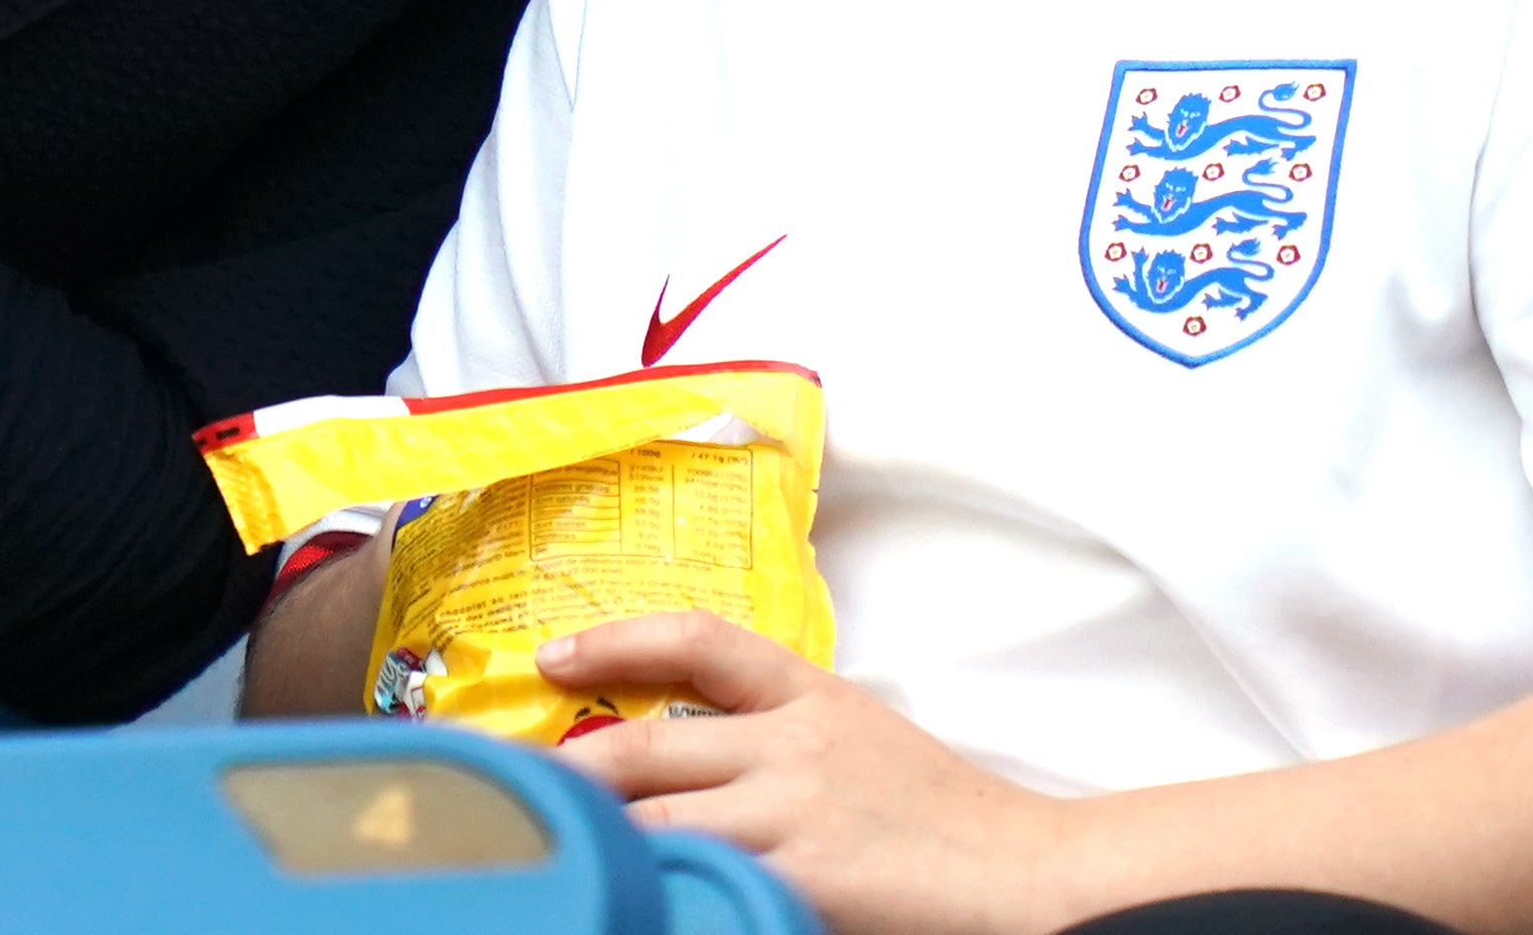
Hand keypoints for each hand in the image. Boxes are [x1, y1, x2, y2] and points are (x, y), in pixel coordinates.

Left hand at [539, 615, 1101, 934]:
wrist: (1027, 874)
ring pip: (654, 820)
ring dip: (595, 836)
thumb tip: (684, 758)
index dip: (615, 639)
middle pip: (643, 743)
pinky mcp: (799, 881)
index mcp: (810, 695)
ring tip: (545, 847)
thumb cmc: (944, 818)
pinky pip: (701, 882)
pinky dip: (658, 886)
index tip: (552, 655)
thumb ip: (776, 738)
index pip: (698, 639)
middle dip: (566, 767)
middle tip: (504, 781)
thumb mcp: (860, 742)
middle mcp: (791, 746)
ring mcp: (791, 817)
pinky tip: (630, 894)